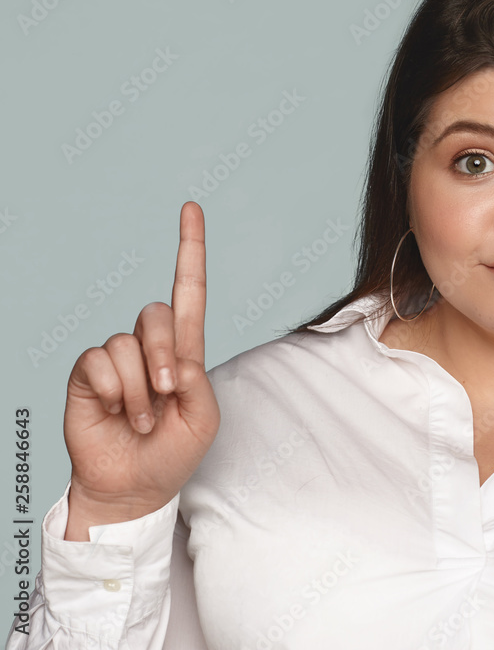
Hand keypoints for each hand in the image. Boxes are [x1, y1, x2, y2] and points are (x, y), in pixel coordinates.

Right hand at [64, 201, 219, 518]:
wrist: (134, 487)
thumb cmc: (173, 452)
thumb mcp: (203, 418)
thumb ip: (196, 381)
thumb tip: (172, 358)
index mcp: (185, 349)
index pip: (190, 290)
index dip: (190, 248)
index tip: (191, 208)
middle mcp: (150, 345)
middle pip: (156, 313)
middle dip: (163, 356)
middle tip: (165, 397)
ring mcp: (117, 358)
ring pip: (128, 342)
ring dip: (137, 389)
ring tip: (140, 420)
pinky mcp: (88, 373)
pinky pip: (99, 360)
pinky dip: (112, 391)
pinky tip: (112, 412)